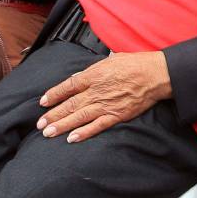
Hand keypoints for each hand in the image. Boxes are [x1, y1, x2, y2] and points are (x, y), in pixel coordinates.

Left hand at [36, 51, 171, 142]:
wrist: (156, 75)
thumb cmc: (136, 64)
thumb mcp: (112, 59)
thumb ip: (93, 70)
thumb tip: (77, 77)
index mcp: (95, 74)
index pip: (68, 86)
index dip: (54, 94)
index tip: (43, 102)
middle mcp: (97, 90)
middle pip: (70, 104)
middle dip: (53, 114)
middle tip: (40, 123)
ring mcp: (106, 104)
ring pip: (79, 117)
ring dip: (62, 125)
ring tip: (48, 133)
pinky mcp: (117, 115)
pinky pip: (97, 126)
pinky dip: (84, 133)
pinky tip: (72, 138)